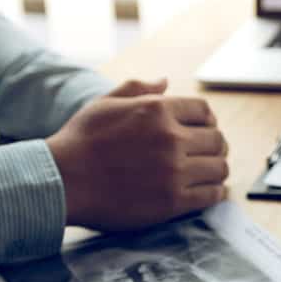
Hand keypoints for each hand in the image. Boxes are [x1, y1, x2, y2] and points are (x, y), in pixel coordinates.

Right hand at [46, 79, 228, 229]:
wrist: (61, 181)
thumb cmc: (79, 141)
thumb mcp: (105, 103)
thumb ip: (138, 89)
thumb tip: (165, 81)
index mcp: (157, 110)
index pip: (204, 111)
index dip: (208, 119)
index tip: (205, 129)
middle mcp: (171, 138)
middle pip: (216, 139)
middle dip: (215, 144)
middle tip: (211, 152)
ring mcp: (173, 171)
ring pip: (219, 167)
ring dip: (217, 168)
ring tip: (211, 172)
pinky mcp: (172, 201)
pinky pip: (211, 194)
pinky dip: (216, 192)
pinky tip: (210, 191)